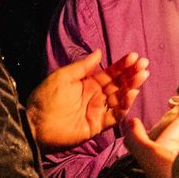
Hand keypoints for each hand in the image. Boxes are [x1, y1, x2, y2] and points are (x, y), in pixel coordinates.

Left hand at [26, 50, 147, 151]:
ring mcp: (97, 111)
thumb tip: (99, 52)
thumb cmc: (45, 99)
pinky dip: (124, 106)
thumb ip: (83, 67)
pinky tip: (131, 95)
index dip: (123, 65)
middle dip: (132, 75)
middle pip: (118, 85)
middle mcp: (95, 97)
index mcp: (88, 84)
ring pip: (119, 99)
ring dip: (131, 87)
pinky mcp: (96, 126)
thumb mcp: (62, 77)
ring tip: (141, 77)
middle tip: (144, 65)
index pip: (110, 73)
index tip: (134, 57)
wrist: (34, 124)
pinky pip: (114, 116)